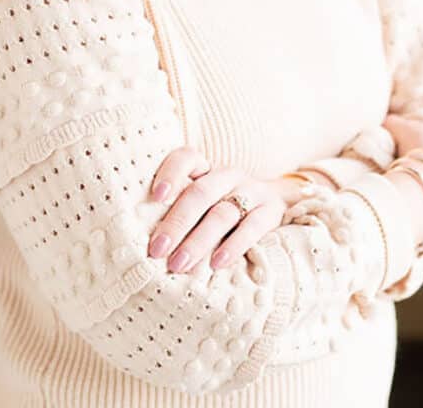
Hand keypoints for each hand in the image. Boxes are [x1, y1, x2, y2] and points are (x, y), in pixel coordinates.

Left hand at [146, 145, 287, 272]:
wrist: (273, 205)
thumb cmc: (222, 208)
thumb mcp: (203, 203)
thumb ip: (179, 212)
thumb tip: (149, 244)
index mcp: (206, 168)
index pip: (186, 158)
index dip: (170, 173)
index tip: (156, 196)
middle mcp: (227, 175)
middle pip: (200, 193)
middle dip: (176, 223)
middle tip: (157, 250)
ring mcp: (251, 191)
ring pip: (222, 213)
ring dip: (198, 241)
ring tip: (180, 264)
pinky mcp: (270, 211)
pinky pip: (252, 227)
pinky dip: (233, 246)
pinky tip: (217, 263)